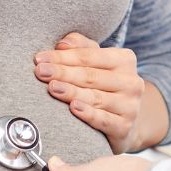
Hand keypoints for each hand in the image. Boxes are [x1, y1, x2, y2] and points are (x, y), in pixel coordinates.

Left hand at [34, 32, 159, 152]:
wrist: (123, 120)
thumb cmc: (102, 85)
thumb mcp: (95, 62)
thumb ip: (80, 47)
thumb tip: (62, 44)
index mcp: (125, 59)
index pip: (89, 56)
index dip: (63, 57)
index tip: (39, 58)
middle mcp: (131, 81)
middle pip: (90, 76)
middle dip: (63, 73)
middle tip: (40, 72)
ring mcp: (130, 106)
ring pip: (95, 97)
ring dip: (71, 92)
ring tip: (52, 88)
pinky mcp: (125, 127)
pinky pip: (104, 120)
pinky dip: (88, 114)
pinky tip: (74, 108)